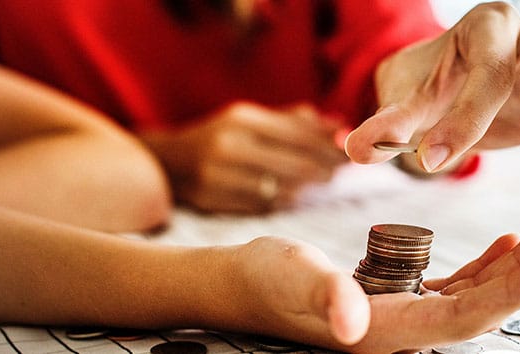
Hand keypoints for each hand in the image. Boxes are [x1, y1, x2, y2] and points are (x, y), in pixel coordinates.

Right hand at [146, 101, 346, 212]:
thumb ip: (294, 121)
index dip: (329, 145)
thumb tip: (340, 125)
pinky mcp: (213, 199)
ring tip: (324, 181)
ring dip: (308, 187)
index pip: (298, 134)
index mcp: (242, 120)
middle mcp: (229, 145)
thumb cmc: (220, 137)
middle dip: (325, 168)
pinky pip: (262, 205)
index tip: (350, 151)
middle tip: (343, 171)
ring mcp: (219, 175)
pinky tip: (295, 195)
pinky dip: (284, 200)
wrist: (169, 161)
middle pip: (294, 163)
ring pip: (281, 188)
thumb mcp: (250, 119)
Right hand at [232, 217, 519, 352]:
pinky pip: (453, 286)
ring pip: (473, 296)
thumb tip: (352, 323)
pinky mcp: (397, 297)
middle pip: (480, 308)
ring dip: (512, 267)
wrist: (245, 283)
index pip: (462, 319)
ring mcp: (402, 315)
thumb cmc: (265, 280)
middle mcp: (403, 331)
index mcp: (386, 332)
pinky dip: (484, 266)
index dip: (511, 297)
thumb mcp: (293, 278)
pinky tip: (505, 245)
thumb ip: (326, 297)